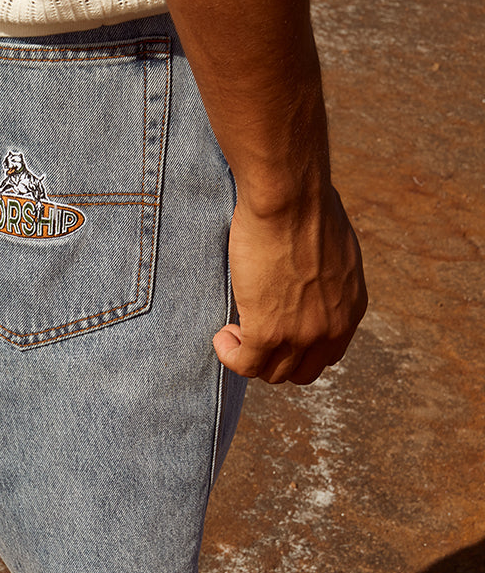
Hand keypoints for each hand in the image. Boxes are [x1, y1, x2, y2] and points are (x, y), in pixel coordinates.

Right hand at [213, 183, 367, 384]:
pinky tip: (222, 334)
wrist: (289, 199)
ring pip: (272, 373)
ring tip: (235, 328)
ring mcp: (300, 335)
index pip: (329, 355)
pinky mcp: (267, 332)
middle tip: (254, 331)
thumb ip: (327, 276)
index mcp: (351, 309)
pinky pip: (244, 364)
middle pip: (301, 372)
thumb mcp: (334, 248)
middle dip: (276, 358)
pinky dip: (230, 354)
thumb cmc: (306, 207)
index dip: (299, 349)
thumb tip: (307, 274)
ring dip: (250, 354)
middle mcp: (331, 329)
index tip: (278, 329)